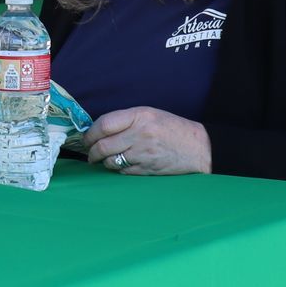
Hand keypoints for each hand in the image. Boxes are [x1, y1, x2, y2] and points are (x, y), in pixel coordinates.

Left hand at [84, 106, 210, 175]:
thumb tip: (98, 130)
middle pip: (103, 145)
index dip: (90, 133)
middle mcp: (140, 134)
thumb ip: (125, 120)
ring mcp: (143, 154)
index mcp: (140, 116)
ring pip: (110, 161)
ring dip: (102, 161)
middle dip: (91, 151)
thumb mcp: (150, 114)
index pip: (104, 124)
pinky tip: (119, 164)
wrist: (198, 147)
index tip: (87, 137)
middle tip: (89, 152)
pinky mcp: (146, 170)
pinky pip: (122, 171)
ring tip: (102, 159)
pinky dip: (116, 169)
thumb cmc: (172, 128)